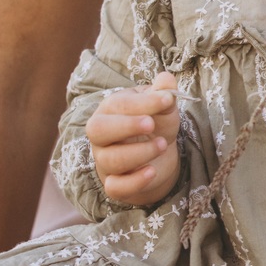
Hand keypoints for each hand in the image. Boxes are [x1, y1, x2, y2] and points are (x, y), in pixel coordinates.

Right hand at [86, 72, 181, 206]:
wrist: (158, 154)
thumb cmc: (156, 123)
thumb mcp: (163, 106)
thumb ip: (164, 92)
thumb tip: (166, 79)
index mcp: (111, 110)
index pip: (118, 104)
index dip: (142, 102)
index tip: (167, 99)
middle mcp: (102, 135)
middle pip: (97, 130)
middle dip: (126, 126)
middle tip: (151, 124)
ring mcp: (105, 161)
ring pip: (110, 160)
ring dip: (139, 153)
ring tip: (162, 145)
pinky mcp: (114, 184)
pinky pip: (115, 187)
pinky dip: (134, 182)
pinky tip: (152, 172)